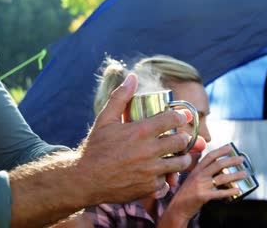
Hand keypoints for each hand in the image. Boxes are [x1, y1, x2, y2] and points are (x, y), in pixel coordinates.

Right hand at [76, 73, 193, 203]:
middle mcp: (148, 151)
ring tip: (175, 156)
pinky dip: (166, 179)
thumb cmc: (95, 148)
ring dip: (181, 158)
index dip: (180, 116)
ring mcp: (150, 171)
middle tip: (179, 138)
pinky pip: (167, 182)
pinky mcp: (148, 188)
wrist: (83, 179)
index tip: (181, 117)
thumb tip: (133, 77)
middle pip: (181, 141)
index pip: (172, 119)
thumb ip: (120, 97)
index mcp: (140, 131)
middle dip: (183, 138)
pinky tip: (160, 174)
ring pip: (180, 163)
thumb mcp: (105, 119)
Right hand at [158, 144, 247, 226]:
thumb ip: (202, 173)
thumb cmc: (186, 194)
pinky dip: (230, 192)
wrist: (177, 209)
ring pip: (221, 178)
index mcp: (196, 170)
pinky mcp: (202, 196)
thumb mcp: (192, 179)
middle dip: (231, 160)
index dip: (220, 151)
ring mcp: (200, 186)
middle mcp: (198, 175)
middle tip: (241, 159)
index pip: (209, 156)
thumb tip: (219, 169)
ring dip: (235, 175)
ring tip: (244, 174)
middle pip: (218, 164)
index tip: (230, 147)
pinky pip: (219, 193)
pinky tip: (238, 190)